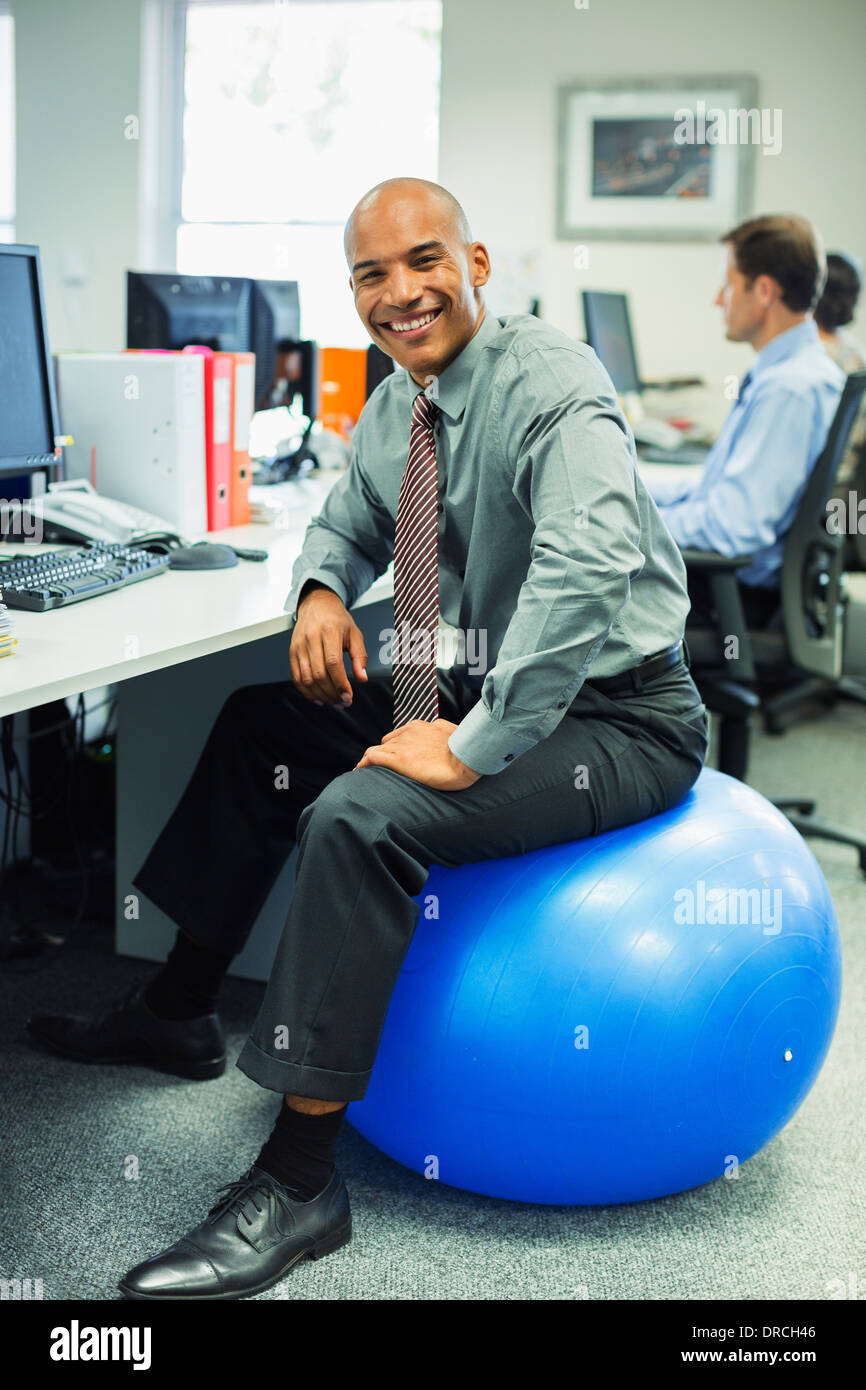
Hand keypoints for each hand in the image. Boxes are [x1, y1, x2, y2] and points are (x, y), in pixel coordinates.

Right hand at [290, 584, 367, 705]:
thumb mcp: (355, 634)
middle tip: (343, 701)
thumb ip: (360, 656)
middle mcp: (311, 638)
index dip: (340, 683)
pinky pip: (296, 678)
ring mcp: (299, 646)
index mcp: (329, 631)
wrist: (317, 605)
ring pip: (306, 679)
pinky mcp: (292, 653)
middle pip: (318, 674)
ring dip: (320, 695)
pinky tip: (318, 698)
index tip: (348, 695)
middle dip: (332, 693)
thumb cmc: (337, 619)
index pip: (333, 663)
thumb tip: (362, 678)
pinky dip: (306, 692)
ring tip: (333, 701)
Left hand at [355, 718, 481, 790]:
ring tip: (367, 771)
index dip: (394, 746)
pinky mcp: (398, 759)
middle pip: (387, 742)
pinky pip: (373, 757)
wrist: (468, 756)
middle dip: (383, 753)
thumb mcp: (452, 732)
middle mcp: (409, 733)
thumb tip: (441, 727)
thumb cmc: (466, 748)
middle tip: (380, 767)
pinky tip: (359, 771)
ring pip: (378, 749)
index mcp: (422, 726)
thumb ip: (442, 729)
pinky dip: (364, 764)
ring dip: (372, 760)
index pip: (400, 735)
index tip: (393, 755)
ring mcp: (402, 745)